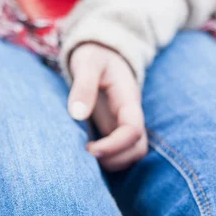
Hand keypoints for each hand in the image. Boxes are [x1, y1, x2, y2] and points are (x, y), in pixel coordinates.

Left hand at [67, 43, 147, 171]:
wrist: (101, 52)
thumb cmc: (94, 56)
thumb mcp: (88, 64)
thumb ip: (83, 86)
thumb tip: (77, 114)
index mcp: (127, 100)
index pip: (132, 131)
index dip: (114, 146)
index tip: (89, 149)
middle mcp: (130, 116)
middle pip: (138, 149)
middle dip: (115, 159)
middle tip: (86, 155)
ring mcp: (123, 124)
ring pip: (131, 155)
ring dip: (112, 163)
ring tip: (84, 156)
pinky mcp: (114, 129)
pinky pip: (119, 153)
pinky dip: (107, 160)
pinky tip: (84, 154)